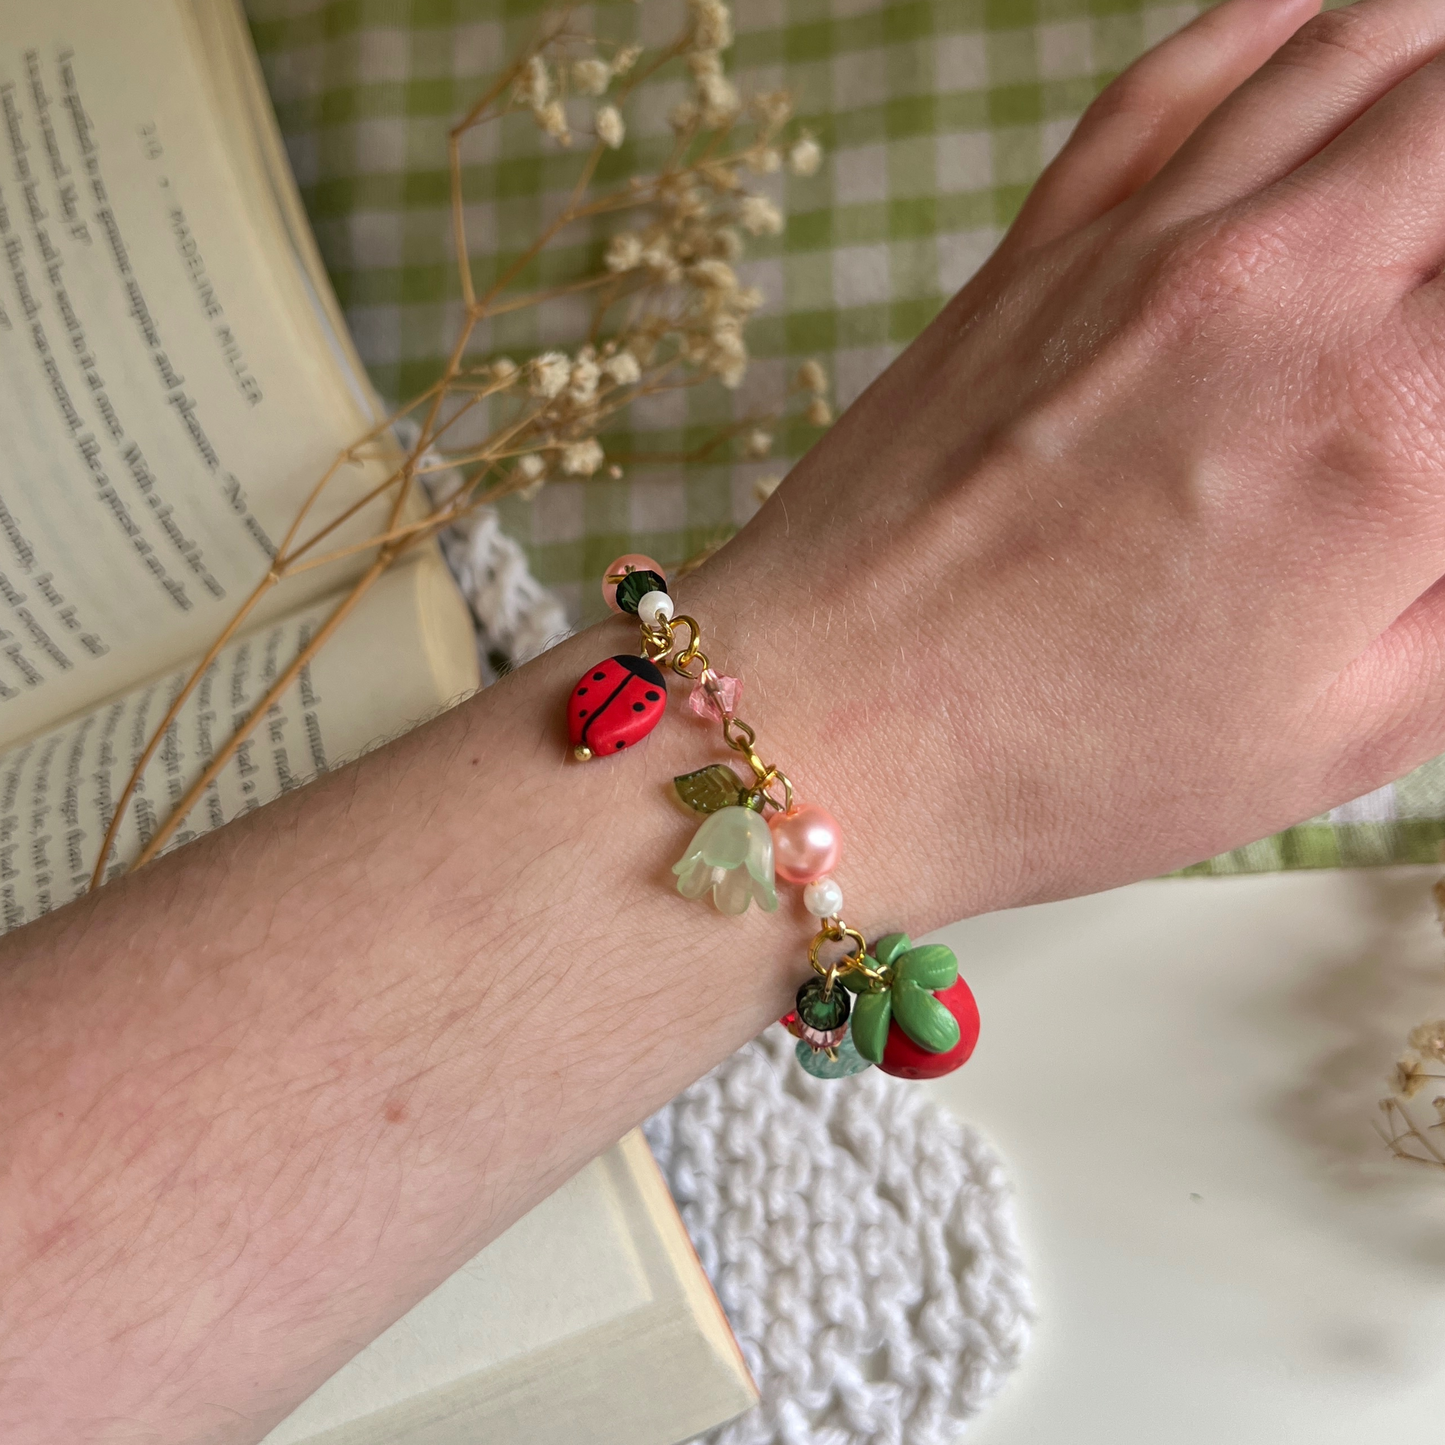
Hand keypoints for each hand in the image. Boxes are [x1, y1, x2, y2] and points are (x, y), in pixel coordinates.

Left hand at [687, 0, 1444, 923]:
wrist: (826, 724)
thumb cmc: (1064, 764)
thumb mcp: (1337, 730)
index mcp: (1391, 429)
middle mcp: (1281, 291)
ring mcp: (1144, 247)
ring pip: (1354, 45)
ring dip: (1432, 64)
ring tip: (1440, 115)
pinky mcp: (1038, 247)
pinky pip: (1183, 74)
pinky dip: (1278, 28)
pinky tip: (1317, 33)